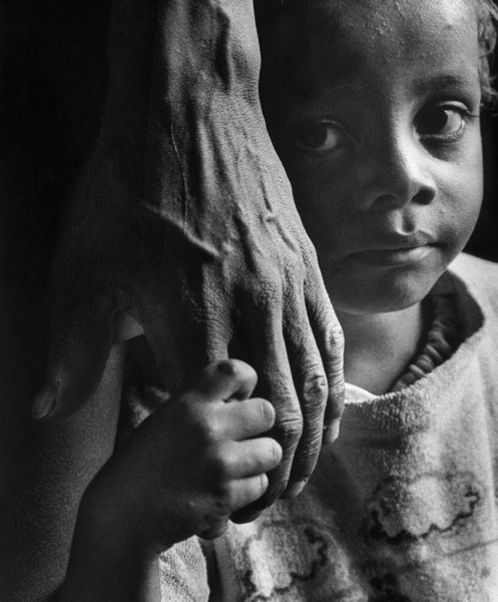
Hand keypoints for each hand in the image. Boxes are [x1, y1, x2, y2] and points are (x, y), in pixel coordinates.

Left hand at [34, 97, 343, 504]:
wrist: (188, 109)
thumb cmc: (129, 186)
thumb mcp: (84, 265)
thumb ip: (72, 348)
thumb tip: (49, 410)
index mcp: (191, 316)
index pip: (217, 420)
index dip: (219, 471)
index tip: (216, 502)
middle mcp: (252, 306)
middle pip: (282, 412)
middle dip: (275, 471)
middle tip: (262, 502)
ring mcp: (289, 283)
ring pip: (318, 381)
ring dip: (312, 439)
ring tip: (298, 471)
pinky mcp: (307, 263)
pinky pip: (330, 337)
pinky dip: (333, 385)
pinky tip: (327, 406)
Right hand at [79, 360, 280, 551]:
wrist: (122, 514)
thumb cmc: (143, 463)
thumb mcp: (167, 418)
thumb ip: (203, 405)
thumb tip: (243, 399)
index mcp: (189, 402)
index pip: (236, 371)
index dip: (245, 383)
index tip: (238, 398)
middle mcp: (207, 427)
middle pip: (266, 411)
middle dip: (258, 426)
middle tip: (242, 438)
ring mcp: (219, 462)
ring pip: (271, 451)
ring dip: (258, 462)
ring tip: (236, 468)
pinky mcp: (226, 496)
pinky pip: (260, 486)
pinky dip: (247, 492)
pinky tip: (225, 491)